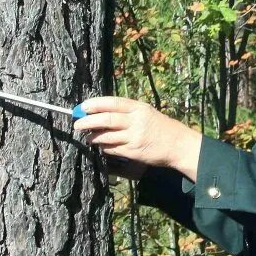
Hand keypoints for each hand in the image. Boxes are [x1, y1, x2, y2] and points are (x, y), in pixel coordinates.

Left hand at [74, 97, 202, 180]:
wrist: (178, 144)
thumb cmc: (160, 127)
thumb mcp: (146, 112)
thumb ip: (127, 112)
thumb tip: (100, 112)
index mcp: (139, 108)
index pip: (112, 103)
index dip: (95, 104)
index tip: (82, 107)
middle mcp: (136, 121)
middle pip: (106, 119)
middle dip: (88, 121)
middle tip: (77, 124)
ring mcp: (135, 137)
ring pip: (107, 136)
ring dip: (93, 137)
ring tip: (87, 137)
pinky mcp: (133, 152)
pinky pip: (112, 149)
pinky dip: (103, 147)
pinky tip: (101, 146)